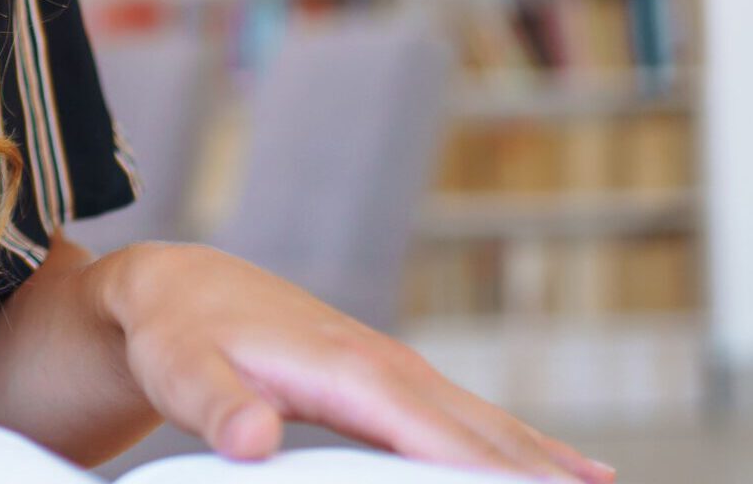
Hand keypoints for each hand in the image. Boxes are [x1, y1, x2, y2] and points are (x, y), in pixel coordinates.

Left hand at [89, 241, 615, 483]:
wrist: (179, 288)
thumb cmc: (179, 335)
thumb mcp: (182, 374)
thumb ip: (217, 408)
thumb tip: (250, 439)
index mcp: (350, 370)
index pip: (439, 437)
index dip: (494, 475)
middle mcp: (390, 366)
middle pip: (485, 434)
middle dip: (544, 476)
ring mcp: (399, 370)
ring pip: (492, 426)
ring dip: (550, 465)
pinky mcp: (394, 381)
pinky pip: (474, 420)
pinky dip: (527, 448)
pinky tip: (574, 471)